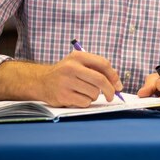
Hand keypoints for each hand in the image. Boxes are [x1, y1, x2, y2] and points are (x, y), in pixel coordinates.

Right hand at [0, 52, 122, 107]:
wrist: (41, 81)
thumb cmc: (66, 73)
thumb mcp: (79, 63)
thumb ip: (97, 69)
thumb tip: (117, 84)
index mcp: (78, 57)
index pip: (103, 64)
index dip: (113, 76)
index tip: (118, 85)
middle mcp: (71, 68)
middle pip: (100, 80)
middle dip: (110, 90)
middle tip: (112, 96)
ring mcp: (66, 82)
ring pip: (93, 93)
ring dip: (94, 96)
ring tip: (85, 92)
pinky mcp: (63, 96)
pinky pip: (85, 102)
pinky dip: (86, 102)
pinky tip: (78, 98)